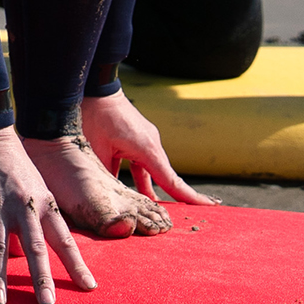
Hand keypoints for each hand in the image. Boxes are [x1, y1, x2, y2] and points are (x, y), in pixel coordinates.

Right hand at [0, 128, 95, 303]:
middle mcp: (25, 209)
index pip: (64, 240)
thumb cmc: (16, 168)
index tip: (89, 288)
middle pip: (35, 247)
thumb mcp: (35, 192)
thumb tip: (19, 256)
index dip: (76, 265)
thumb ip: (33, 224)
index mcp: (45, 206)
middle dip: (41, 277)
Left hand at [78, 91, 217, 205]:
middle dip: (173, 199)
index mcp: (147, 149)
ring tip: (154, 212)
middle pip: (165, 178)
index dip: (189, 197)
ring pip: (152, 171)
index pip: (171, 180)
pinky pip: (143, 163)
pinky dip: (141, 178)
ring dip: (151, 190)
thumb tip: (103, 196)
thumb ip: (103, 174)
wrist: (96, 85)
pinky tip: (132, 193)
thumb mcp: (95, 149)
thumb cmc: (94, 114)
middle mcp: (152, 145)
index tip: (209, 207)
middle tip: (179, 218)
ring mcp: (146, 140)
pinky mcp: (138, 137)